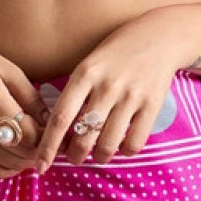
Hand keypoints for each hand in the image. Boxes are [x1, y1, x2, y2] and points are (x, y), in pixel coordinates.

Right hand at [0, 41, 49, 179]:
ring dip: (26, 160)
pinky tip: (17, 156)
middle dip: (39, 149)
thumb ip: (31, 97)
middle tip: (48, 139)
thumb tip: (51, 120)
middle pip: (20, 153)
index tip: (53, 128)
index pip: (29, 135)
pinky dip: (9, 169)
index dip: (46, 135)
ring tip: (35, 146)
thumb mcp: (10, 70)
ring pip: (8, 165)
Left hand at [34, 12, 183, 172]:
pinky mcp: (152, 104)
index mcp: (86, 73)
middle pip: (82, 137)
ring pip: (107, 145)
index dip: (47, 146)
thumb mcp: (90, 63)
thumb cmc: (118, 52)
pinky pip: (134, 143)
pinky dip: (124, 151)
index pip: (60, 118)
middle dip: (74, 156)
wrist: (160, 35)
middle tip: (74, 157)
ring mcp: (131, 96)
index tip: (40, 165)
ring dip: (99, 157)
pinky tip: (121, 144)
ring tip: (98, 153)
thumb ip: (76, 93)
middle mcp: (107, 85)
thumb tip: (59, 132)